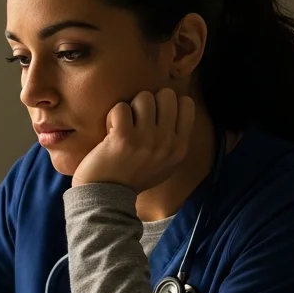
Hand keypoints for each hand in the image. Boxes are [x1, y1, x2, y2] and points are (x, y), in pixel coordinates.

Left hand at [72, 88, 194, 192]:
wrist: (107, 198)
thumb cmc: (133, 177)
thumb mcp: (165, 164)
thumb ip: (174, 139)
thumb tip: (176, 107)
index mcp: (180, 147)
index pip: (186, 103)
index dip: (167, 103)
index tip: (154, 116)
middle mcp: (167, 143)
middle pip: (166, 94)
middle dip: (149, 101)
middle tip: (136, 119)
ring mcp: (146, 140)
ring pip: (144, 97)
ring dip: (130, 107)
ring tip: (123, 125)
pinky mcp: (124, 139)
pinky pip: (121, 108)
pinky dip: (113, 115)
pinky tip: (111, 130)